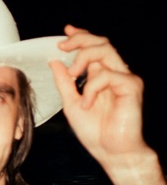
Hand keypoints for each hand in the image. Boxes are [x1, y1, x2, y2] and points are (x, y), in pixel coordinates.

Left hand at [49, 25, 145, 163]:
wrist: (110, 152)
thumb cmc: (94, 131)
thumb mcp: (71, 103)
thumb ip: (64, 83)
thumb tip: (53, 62)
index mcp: (100, 76)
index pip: (92, 48)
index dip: (80, 36)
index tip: (65, 31)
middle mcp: (113, 73)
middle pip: (100, 42)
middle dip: (80, 40)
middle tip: (63, 46)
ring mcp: (124, 79)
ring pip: (106, 50)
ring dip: (83, 59)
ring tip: (72, 76)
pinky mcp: (131, 87)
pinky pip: (108, 75)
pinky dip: (92, 88)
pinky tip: (87, 103)